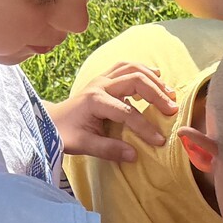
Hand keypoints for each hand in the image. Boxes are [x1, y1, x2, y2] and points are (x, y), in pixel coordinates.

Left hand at [46, 61, 178, 164]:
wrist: (49, 120)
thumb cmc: (64, 134)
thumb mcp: (83, 146)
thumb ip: (108, 150)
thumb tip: (134, 155)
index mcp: (94, 101)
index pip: (127, 112)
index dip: (145, 127)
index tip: (161, 141)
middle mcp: (99, 85)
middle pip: (135, 80)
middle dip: (157, 94)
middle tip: (173, 110)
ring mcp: (101, 79)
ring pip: (132, 68)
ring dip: (153, 79)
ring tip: (169, 93)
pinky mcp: (103, 78)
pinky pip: (126, 66)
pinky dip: (143, 70)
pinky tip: (156, 78)